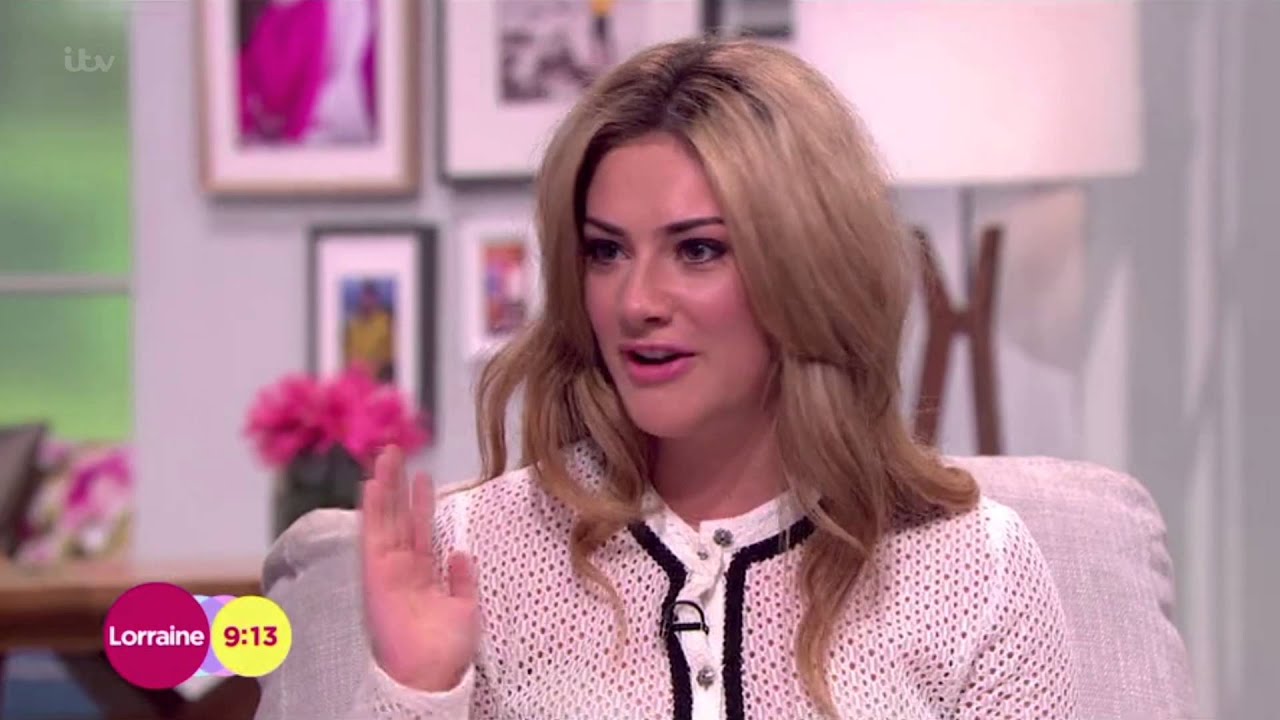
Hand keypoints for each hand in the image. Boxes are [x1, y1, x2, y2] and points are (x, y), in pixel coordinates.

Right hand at [359, 446, 479, 692]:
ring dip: (384, 488)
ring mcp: (387, 570)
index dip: (421, 503)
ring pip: (384, 519)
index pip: (420, 530)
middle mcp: (402, 569)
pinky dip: (372, 511)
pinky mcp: (375, 575)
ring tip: (385, 457)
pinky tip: (372, 486)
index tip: (421, 476)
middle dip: (397, 485)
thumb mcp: (467, 607)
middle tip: (396, 452)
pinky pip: (373, 536)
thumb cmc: (446, 650)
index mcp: (422, 575)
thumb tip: (461, 554)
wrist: (430, 674)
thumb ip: (463, 580)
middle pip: (398, 518)